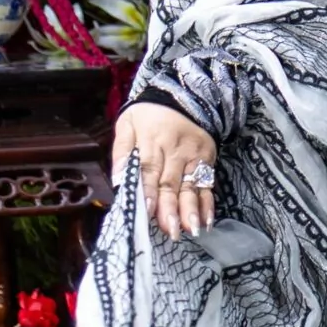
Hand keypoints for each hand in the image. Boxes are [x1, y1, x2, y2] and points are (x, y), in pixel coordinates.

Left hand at [112, 101, 217, 239]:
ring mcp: (194, 156)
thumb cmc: (149, 115)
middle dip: (171, 208)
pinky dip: (207, 203)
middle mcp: (174, 151)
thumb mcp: (128, 123)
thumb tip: (119, 179)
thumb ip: (122, 150)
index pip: (148, 170)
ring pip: (191, 186)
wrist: (184, 96)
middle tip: (171, 231)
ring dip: (191, 209)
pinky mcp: (207, 159)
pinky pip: (207, 184)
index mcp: (151, 141)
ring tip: (190, 229)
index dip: (148, 191)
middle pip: (171, 183)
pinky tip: (207, 220)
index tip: (147, 212)